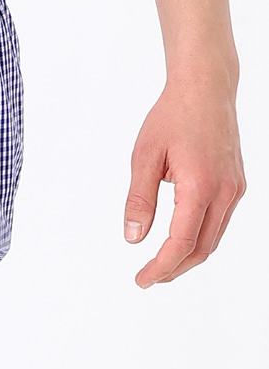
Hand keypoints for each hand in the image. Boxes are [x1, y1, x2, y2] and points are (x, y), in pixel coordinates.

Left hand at [124, 79, 245, 287]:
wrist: (205, 89)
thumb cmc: (173, 117)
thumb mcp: (144, 157)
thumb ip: (139, 200)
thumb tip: (134, 238)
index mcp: (201, 186)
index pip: (181, 242)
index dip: (161, 266)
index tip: (142, 279)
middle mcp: (225, 192)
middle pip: (201, 248)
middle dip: (174, 269)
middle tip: (147, 278)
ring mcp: (234, 189)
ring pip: (213, 238)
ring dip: (187, 257)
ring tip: (160, 266)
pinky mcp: (235, 185)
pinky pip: (219, 223)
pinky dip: (199, 239)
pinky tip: (179, 241)